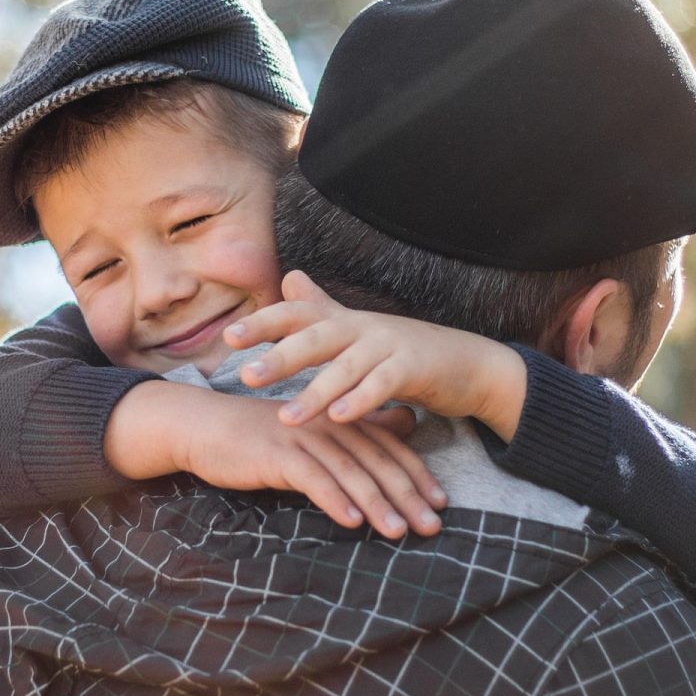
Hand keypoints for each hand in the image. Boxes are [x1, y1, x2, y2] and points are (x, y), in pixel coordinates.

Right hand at [105, 381, 445, 537]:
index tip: (441, 502)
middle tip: (433, 525)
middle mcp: (327, 424)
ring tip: (399, 531)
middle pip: (377, 461)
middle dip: (408, 495)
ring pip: (350, 472)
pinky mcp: (276, 453)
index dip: (417, 474)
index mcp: (338, 419)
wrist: (203, 426)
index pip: (388, 446)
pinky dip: (334, 500)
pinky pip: (311, 478)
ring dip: (377, 504)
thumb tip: (407, 421)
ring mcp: (302, 437)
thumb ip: (357, 429)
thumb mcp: (313, 427)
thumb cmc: (259, 434)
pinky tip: (351, 522)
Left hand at [223, 271, 528, 440]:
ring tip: (287, 416)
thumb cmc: (403, 350)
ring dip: (315, 392)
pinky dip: (361, 401)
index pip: (297, 314)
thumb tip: (289, 277)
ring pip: (346, 367)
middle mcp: (362, 327)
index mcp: (344, 320)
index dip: (264, 323)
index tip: (228, 337)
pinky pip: (383, 385)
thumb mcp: (358, 329)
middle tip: (247, 375)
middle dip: (280, 355)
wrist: (467, 363)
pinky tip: (339, 418)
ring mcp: (389, 345)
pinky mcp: (414, 368)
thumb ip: (321, 307)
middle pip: (316, 337)